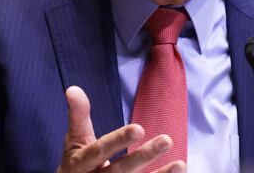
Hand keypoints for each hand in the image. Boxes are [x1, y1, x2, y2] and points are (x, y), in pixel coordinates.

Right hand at [57, 86, 185, 172]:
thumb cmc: (77, 161)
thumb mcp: (74, 138)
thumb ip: (77, 115)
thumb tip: (72, 89)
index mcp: (80, 163)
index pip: (100, 150)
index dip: (119, 140)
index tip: (139, 129)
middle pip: (121, 171)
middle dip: (144, 156)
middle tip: (166, 140)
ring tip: (181, 164)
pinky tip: (177, 171)